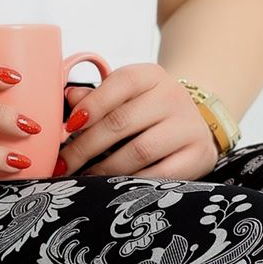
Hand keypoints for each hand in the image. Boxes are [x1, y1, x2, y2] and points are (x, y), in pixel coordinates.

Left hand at [59, 61, 220, 178]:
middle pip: (122, 121)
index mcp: (152, 76)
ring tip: (84, 178)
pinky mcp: (199, 155)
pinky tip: (114, 187)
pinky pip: (160, 175)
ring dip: (105, 168)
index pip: (121, 82)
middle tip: (63, 164)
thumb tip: (70, 98)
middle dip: (86, 146)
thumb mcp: (125, 98)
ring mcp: (189, 127)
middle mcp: (173, 97)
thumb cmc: (148, 112)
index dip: (92, 104)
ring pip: (139, 151)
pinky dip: (132, 183)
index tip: (67, 127)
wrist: (195, 125)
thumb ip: (97, 98)